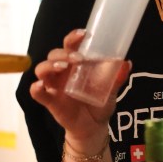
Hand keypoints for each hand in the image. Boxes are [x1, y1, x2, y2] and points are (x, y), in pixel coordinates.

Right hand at [30, 30, 130, 147]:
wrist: (95, 127)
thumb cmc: (100, 103)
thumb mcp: (111, 90)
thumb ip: (117, 78)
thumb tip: (126, 63)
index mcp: (76, 64)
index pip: (70, 46)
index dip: (73, 38)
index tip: (84, 34)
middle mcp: (63, 72)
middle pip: (54, 55)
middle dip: (64, 53)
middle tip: (78, 59)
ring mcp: (54, 86)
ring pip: (42, 69)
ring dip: (50, 65)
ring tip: (63, 67)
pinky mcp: (50, 101)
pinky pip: (37, 93)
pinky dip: (36, 88)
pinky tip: (40, 85)